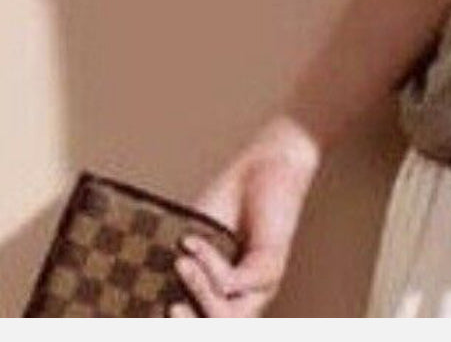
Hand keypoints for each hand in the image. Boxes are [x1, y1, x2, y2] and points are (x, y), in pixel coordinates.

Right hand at [166, 115, 320, 317]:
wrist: (265, 167)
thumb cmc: (229, 204)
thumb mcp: (193, 243)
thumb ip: (174, 269)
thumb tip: (139, 295)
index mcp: (224, 299)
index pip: (199, 324)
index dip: (178, 324)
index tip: (147, 314)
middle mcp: (245, 299)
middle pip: (217, 331)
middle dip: (187, 327)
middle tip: (168, 308)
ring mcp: (261, 286)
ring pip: (226, 317)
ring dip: (197, 291)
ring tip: (180, 263)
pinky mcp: (270, 266)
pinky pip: (232, 282)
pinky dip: (207, 263)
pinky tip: (192, 240)